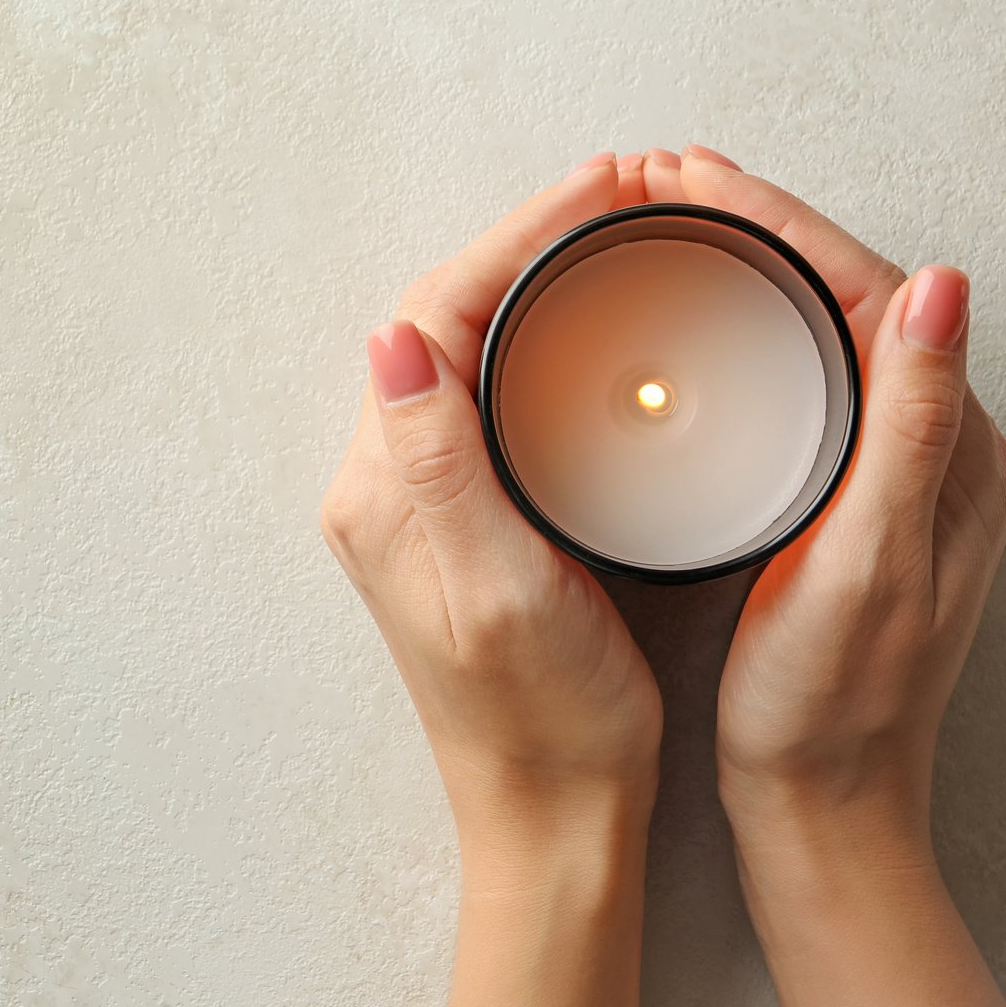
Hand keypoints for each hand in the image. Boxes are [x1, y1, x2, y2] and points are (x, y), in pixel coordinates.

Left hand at [320, 155, 663, 852]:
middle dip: (525, 242)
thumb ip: (442, 464)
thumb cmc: (544, 721)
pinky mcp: (461, 522)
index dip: (517, 239)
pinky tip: (589, 330)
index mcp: (386, 493)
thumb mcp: (498, 589)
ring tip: (610, 235)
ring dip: (530, 282)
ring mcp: (422, 504)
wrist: (554, 814)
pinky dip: (536, 343)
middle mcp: (386, 488)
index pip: (434, 317)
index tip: (601, 192)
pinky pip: (487, 397)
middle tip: (619, 195)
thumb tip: (394, 338)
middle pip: (443, 318)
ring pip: (465, 350)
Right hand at [647, 150, 1005, 842]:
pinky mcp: (844, 500)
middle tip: (661, 182)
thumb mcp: (870, 564)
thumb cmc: (833, 703)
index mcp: (954, 453)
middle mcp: (933, 450)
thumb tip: (942, 285)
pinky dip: (748, 332)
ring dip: (748, 269)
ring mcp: (887, 474)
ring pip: (819, 331)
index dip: (781, 223)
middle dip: (755, 226)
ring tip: (669, 224)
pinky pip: (801, 379)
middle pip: (845, 295)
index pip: (872, 291)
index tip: (694, 180)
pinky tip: (697, 322)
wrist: (820, 803)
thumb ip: (908, 425)